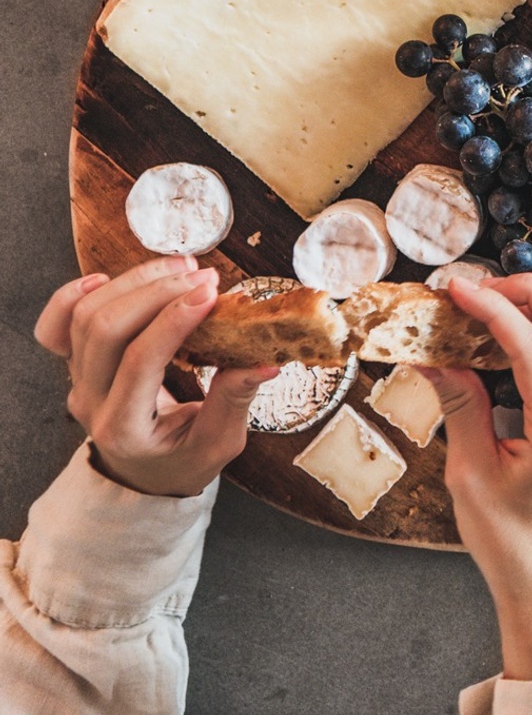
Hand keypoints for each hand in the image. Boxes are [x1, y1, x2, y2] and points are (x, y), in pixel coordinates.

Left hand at [34, 257, 273, 498]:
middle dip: (158, 292)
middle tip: (206, 277)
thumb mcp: (218, 443)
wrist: (143, 473)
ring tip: (181, 268)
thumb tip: (265, 361)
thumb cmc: (181, 460)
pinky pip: (56, 325)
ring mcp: (77, 380)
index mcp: (125, 427)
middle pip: (105, 329)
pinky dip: (73, 295)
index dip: (175, 320)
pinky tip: (106, 278)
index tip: (212, 293)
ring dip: (134, 282)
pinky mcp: (75, 363)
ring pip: (84, 316)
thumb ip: (235, 400)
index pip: (141, 361)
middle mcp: (91, 402)